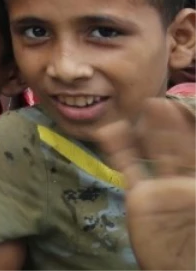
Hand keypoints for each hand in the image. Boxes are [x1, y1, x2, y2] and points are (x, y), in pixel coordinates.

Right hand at [98, 98, 195, 270]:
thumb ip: (195, 176)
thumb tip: (194, 171)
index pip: (195, 150)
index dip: (189, 128)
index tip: (182, 106)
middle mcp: (183, 181)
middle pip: (176, 147)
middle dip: (169, 125)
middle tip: (159, 101)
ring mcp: (160, 188)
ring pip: (152, 152)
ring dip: (147, 130)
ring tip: (141, 106)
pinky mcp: (140, 197)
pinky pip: (127, 168)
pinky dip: (117, 148)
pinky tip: (110, 130)